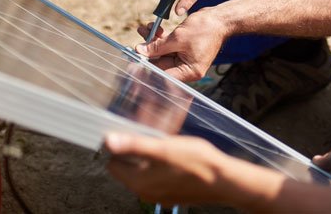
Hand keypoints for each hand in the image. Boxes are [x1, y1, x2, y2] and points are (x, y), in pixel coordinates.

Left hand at [105, 133, 231, 205]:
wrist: (224, 181)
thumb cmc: (195, 162)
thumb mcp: (162, 147)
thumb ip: (133, 145)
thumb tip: (107, 141)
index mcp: (138, 182)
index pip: (113, 164)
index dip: (120, 147)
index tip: (132, 134)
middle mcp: (145, 193)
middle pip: (128, 169)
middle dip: (135, 153)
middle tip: (151, 138)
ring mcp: (159, 196)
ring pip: (144, 174)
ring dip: (149, 160)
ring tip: (165, 146)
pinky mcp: (172, 195)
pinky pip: (158, 179)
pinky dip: (162, 169)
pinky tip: (176, 158)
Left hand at [136, 8, 227, 81]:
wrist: (220, 18)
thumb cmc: (205, 29)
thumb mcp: (178, 38)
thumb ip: (157, 46)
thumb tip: (140, 51)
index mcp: (189, 71)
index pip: (163, 74)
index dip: (147, 68)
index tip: (133, 63)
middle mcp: (187, 68)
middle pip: (161, 63)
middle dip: (149, 50)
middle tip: (136, 42)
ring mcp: (186, 58)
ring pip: (163, 52)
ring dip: (153, 41)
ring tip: (144, 29)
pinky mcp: (184, 49)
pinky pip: (169, 46)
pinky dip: (161, 38)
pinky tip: (152, 28)